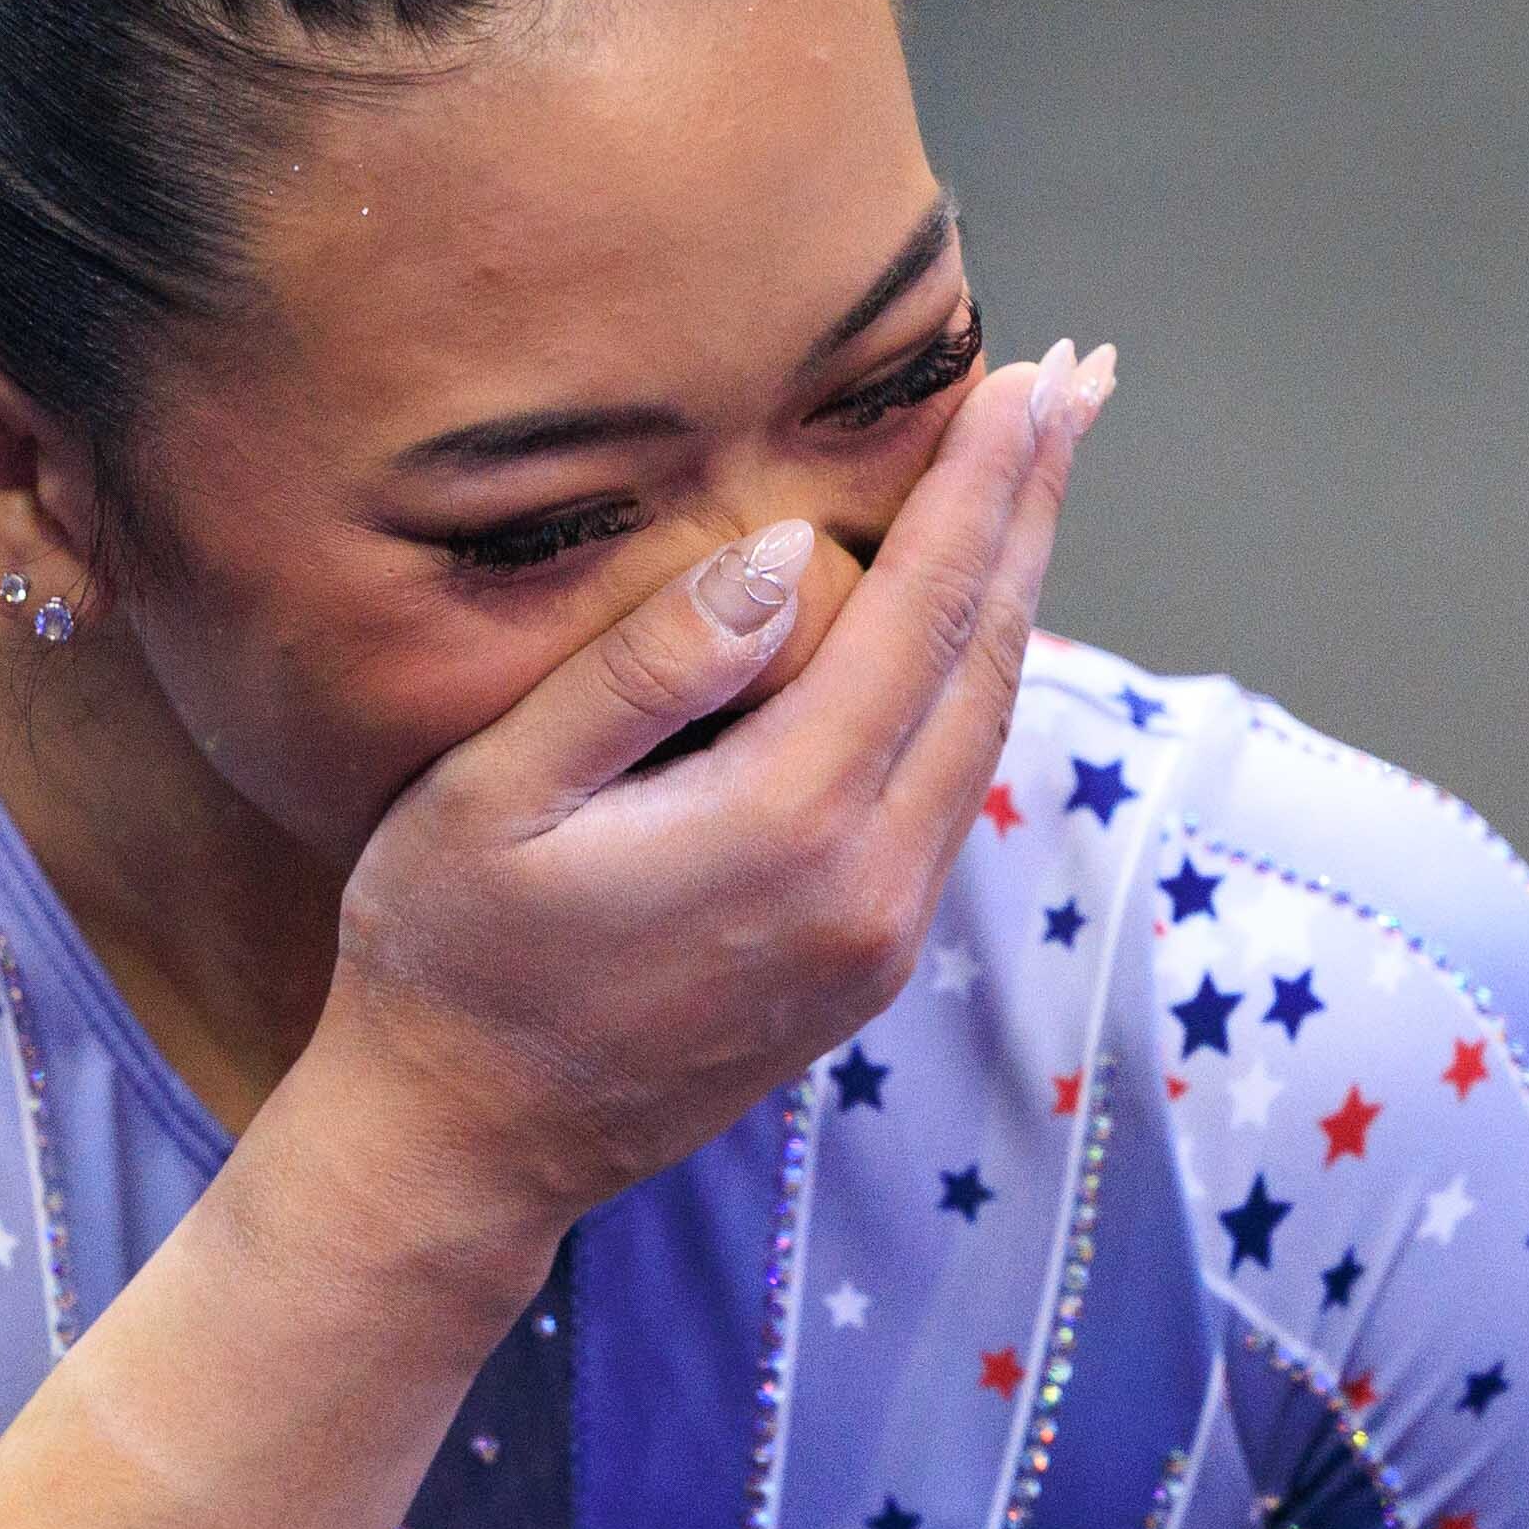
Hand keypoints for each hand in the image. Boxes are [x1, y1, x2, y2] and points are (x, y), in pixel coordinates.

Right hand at [315, 341, 1113, 1241]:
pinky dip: (971, 681)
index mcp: (785, 827)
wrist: (458, 1150)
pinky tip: (966, 620)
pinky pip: (949, 792)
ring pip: (982, 730)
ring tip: (1040, 478)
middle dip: (1035, 514)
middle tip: (1083, 386)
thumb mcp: (495, 795)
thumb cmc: (445, 959)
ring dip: (1016, 594)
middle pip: (986, 662)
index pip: (921, 614)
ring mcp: (876, 939)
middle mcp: (866, 889)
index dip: (983, 487)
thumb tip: (782, 551)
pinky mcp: (862, 966)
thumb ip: (642, 669)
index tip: (1039, 379)